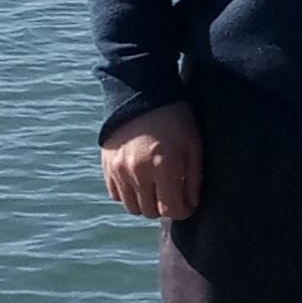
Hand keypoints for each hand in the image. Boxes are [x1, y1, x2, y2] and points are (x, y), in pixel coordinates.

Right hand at [101, 101, 203, 221]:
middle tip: (172, 193)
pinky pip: (116, 195)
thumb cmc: (174, 116)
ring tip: (155, 188)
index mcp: (163, 166)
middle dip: (164, 207)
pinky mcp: (107, 165)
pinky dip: (128, 194)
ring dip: (145, 203)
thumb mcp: (193, 143)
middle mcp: (138, 172)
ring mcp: (119, 169)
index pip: (171, 210)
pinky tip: (139, 181)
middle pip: (150, 212)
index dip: (183, 211)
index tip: (188, 205)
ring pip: (132, 207)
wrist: (140, 91)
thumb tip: (191, 204)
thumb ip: (194, 178)